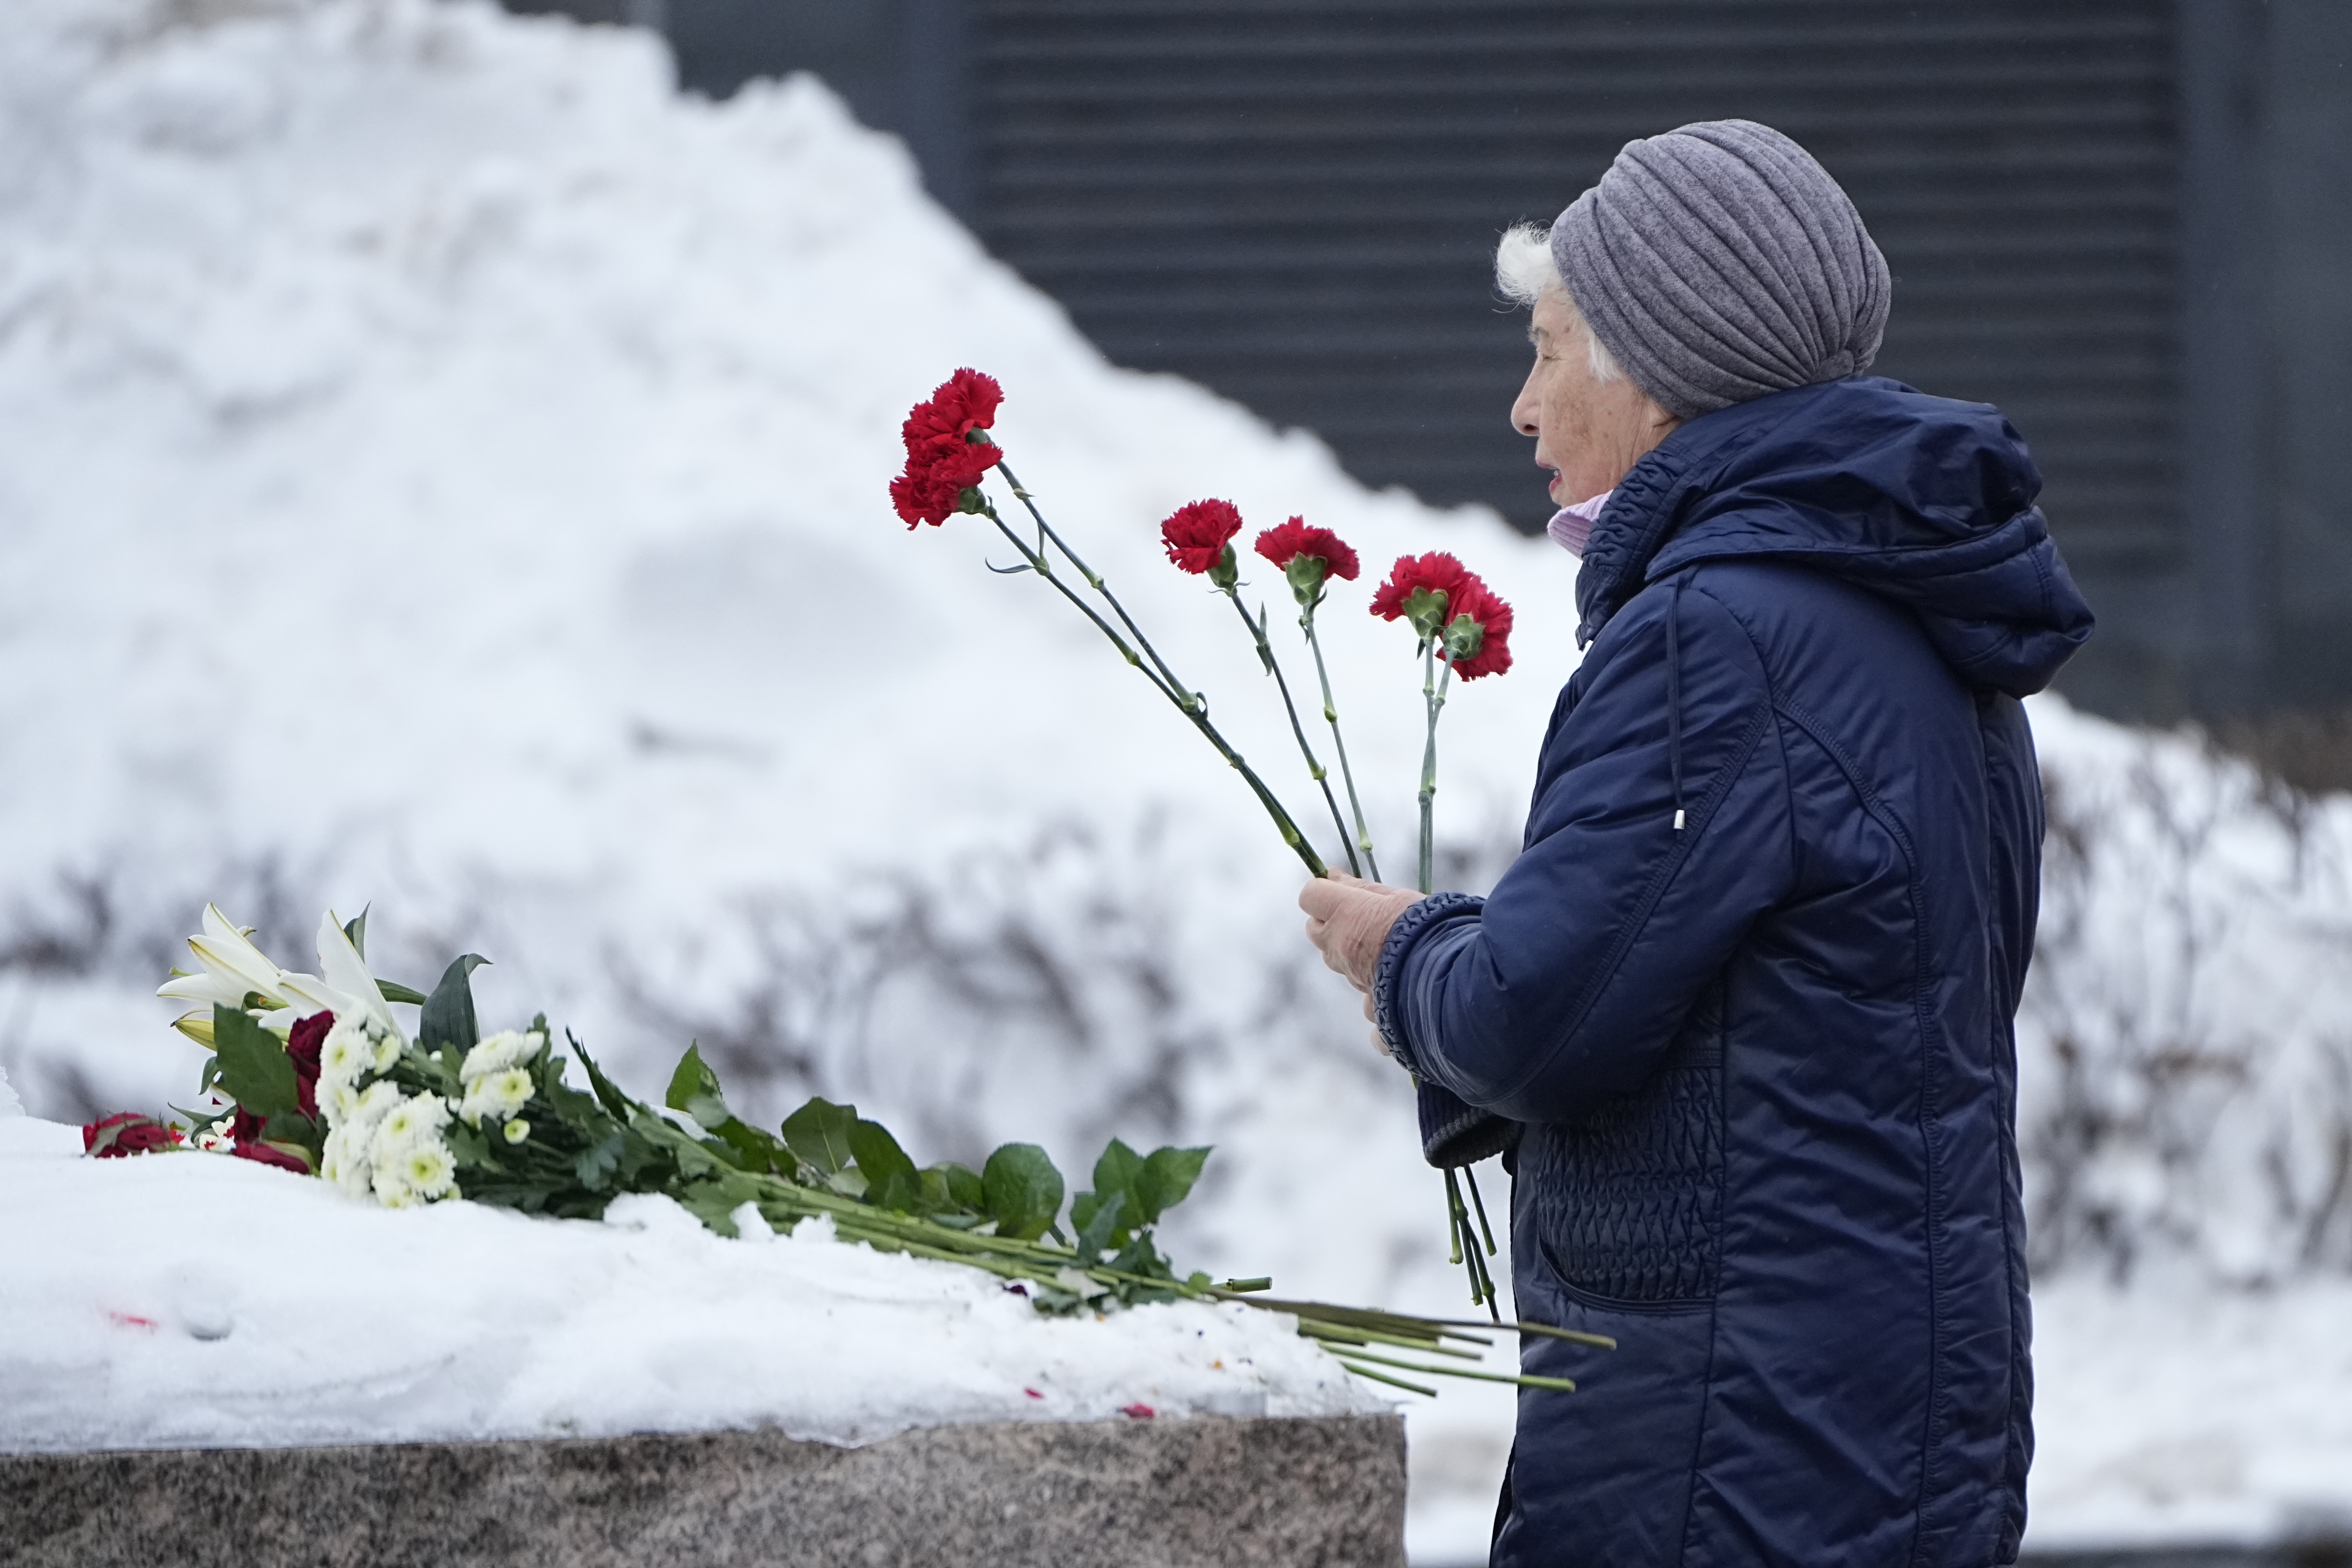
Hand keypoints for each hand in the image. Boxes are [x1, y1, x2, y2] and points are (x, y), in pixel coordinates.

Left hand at [1299, 872, 1421, 993]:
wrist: (1445, 970)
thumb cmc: (1424, 925)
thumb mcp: (1394, 897)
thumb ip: (1359, 888)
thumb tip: (1332, 874)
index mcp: (1344, 913)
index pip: (1310, 895)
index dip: (1323, 890)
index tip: (1339, 889)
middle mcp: (1338, 944)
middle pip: (1315, 928)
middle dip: (1329, 920)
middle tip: (1359, 915)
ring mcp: (1349, 972)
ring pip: (1333, 956)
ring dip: (1346, 947)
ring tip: (1379, 943)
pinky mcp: (1364, 997)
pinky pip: (1357, 987)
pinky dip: (1368, 983)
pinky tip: (1388, 976)